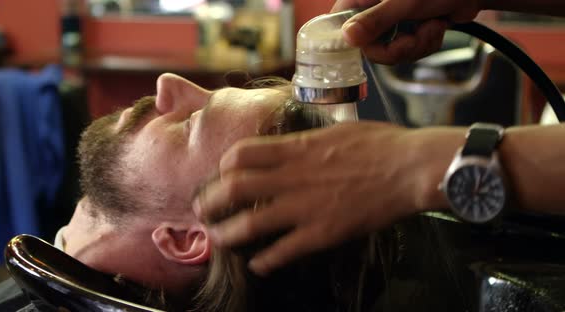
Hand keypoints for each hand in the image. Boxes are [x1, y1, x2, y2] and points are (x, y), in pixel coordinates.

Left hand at [193, 122, 461, 274]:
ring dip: (227, 234)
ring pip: (251, 225)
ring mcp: (305, 208)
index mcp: (295, 149)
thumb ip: (305, 141)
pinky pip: (283, 252)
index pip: (241, 155)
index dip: (223, 166)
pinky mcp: (322, 233)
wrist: (409, 167)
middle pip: (234, 189)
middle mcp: (292, 178)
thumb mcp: (335, 130)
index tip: (221, 174)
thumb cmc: (379, 143)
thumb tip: (291, 144)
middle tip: (202, 210)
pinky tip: (258, 264)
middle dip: (210, 201)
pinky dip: (265, 261)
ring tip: (218, 239)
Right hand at [331, 0, 482, 63]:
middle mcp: (372, 10)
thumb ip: (375, 20)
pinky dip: (425, 44)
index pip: (340, 25)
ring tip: (431, 26)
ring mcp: (390, 21)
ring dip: (416, 46)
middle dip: (398, 49)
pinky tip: (435, 27)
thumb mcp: (405, 2)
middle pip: (369, 48)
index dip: (350, 42)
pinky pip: (406, 52)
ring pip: (390, 53)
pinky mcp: (406, 30)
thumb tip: (348, 36)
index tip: (363, 51)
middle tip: (415, 37)